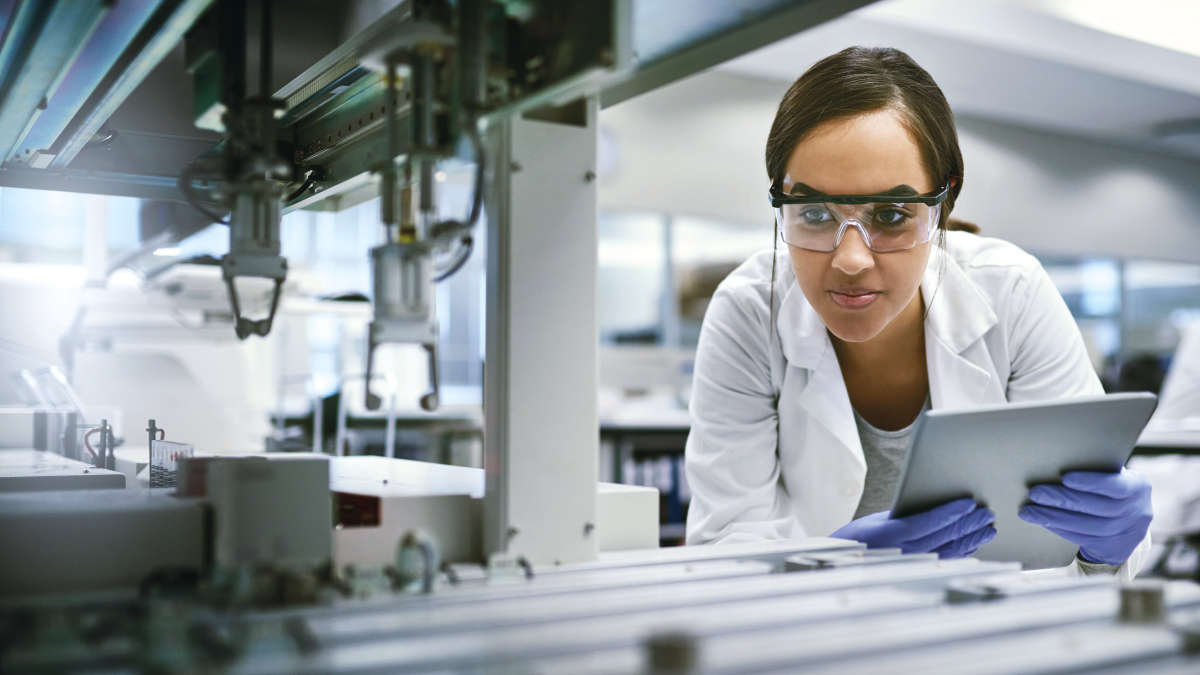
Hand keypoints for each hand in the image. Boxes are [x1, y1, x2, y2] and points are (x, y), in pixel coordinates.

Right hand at [831, 498, 996, 558]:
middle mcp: (907, 551)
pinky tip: (973, 545)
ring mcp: (915, 563)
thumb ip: (905, 514)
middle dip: (969, 523)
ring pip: (951, 550)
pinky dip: (963, 552)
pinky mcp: (919, 571)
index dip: (953, 512)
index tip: (969, 502)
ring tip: (987, 528)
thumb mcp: (877, 519)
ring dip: (972, 538)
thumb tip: (933, 506)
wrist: (846, 565)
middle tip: (986, 513)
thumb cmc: (858, 538)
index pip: (931, 521)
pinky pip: (947, 561)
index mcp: (894, 534)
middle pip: (946, 535)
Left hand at [1018, 469, 1151, 565]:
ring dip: (1055, 517)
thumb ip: (1096, 470)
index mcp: (1138, 486)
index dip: (1090, 482)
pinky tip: (1044, 521)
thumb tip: (1057, 460)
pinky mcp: (1116, 549)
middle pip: (1098, 507)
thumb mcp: (1112, 477)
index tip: (1065, 477)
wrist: (1128, 522)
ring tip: (1031, 511)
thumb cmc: (1110, 490)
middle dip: (1063, 500)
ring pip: (1089, 527)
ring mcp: (1129, 533)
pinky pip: (1084, 539)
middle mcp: (1138, 511)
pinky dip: (1061, 529)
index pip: (1116, 485)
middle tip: (1036, 493)